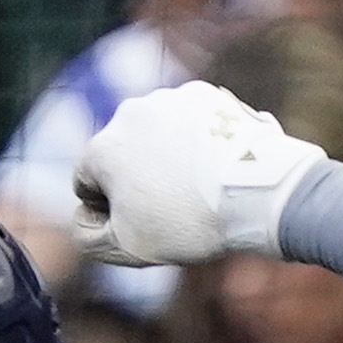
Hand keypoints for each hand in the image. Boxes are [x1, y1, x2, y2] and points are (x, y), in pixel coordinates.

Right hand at [72, 83, 326, 269]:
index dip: (108, 208)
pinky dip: (201, 140)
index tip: (142, 222)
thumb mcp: (130, 247)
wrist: (259, 193)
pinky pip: (193, 122)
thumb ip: (90, 237)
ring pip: (159, 134)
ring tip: (202, 186)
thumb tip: (84, 218)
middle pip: (124, 153)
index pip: (87, 181)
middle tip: (177, 207)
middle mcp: (129, 113)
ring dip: (171, 156)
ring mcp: (169, 100)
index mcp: (103, 149)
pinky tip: (220, 166)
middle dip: (140, 177)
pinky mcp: (206, 95)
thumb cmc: (191, 223)